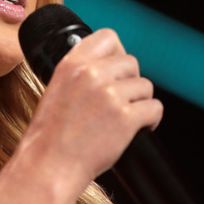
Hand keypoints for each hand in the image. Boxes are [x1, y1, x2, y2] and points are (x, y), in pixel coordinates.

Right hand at [22, 28, 162, 186]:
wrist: (49, 166)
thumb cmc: (50, 137)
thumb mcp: (56, 90)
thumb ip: (80, 74)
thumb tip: (109, 68)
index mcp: (71, 65)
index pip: (108, 38)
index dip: (117, 52)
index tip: (117, 69)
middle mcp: (91, 75)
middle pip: (131, 63)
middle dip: (130, 82)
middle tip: (121, 101)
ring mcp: (110, 96)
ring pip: (146, 86)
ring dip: (140, 102)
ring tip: (126, 118)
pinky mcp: (125, 118)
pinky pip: (154, 108)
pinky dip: (151, 120)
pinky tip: (139, 129)